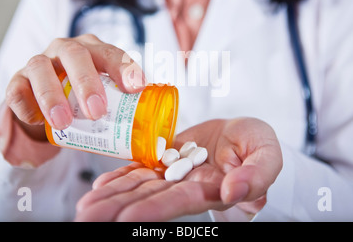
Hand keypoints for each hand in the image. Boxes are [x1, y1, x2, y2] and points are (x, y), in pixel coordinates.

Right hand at [5, 34, 145, 140]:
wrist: (46, 100)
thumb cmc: (82, 95)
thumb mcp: (104, 92)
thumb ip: (123, 101)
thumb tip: (151, 124)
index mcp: (93, 50)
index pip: (111, 52)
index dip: (124, 68)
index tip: (136, 88)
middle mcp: (65, 49)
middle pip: (75, 54)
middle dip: (87, 82)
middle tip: (97, 112)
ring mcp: (39, 62)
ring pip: (41, 68)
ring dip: (52, 95)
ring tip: (64, 122)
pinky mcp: (17, 80)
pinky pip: (17, 89)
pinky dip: (26, 105)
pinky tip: (38, 121)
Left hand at [75, 118, 282, 220]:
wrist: (241, 133)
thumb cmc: (257, 144)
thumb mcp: (268, 155)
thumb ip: (256, 175)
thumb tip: (233, 191)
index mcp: (210, 188)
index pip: (177, 201)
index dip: (152, 210)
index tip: (124, 219)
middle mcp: (186, 185)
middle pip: (148, 199)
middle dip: (117, 209)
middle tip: (86, 219)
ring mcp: (172, 173)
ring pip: (138, 186)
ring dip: (111, 196)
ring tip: (85, 207)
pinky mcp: (165, 158)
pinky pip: (140, 169)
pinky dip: (121, 177)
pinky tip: (100, 185)